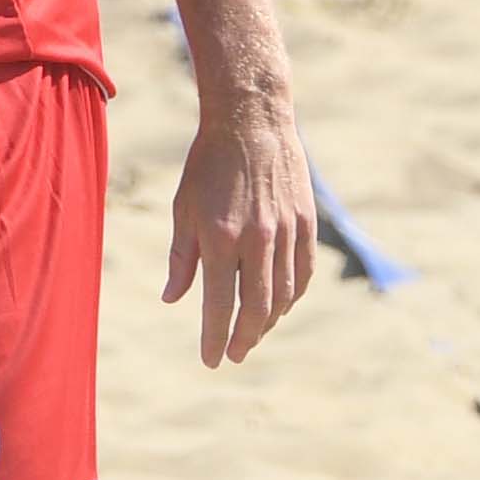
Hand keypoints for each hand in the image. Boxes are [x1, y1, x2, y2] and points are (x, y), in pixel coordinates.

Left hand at [168, 86, 315, 366]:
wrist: (252, 120)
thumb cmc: (208, 163)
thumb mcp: (183, 208)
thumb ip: (181, 257)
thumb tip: (173, 299)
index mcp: (220, 237)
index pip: (219, 305)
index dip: (214, 338)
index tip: (210, 360)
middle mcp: (257, 239)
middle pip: (256, 308)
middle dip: (244, 338)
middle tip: (235, 354)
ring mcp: (287, 231)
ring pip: (284, 294)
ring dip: (268, 321)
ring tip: (253, 332)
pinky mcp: (307, 222)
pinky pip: (304, 272)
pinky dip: (293, 295)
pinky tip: (280, 305)